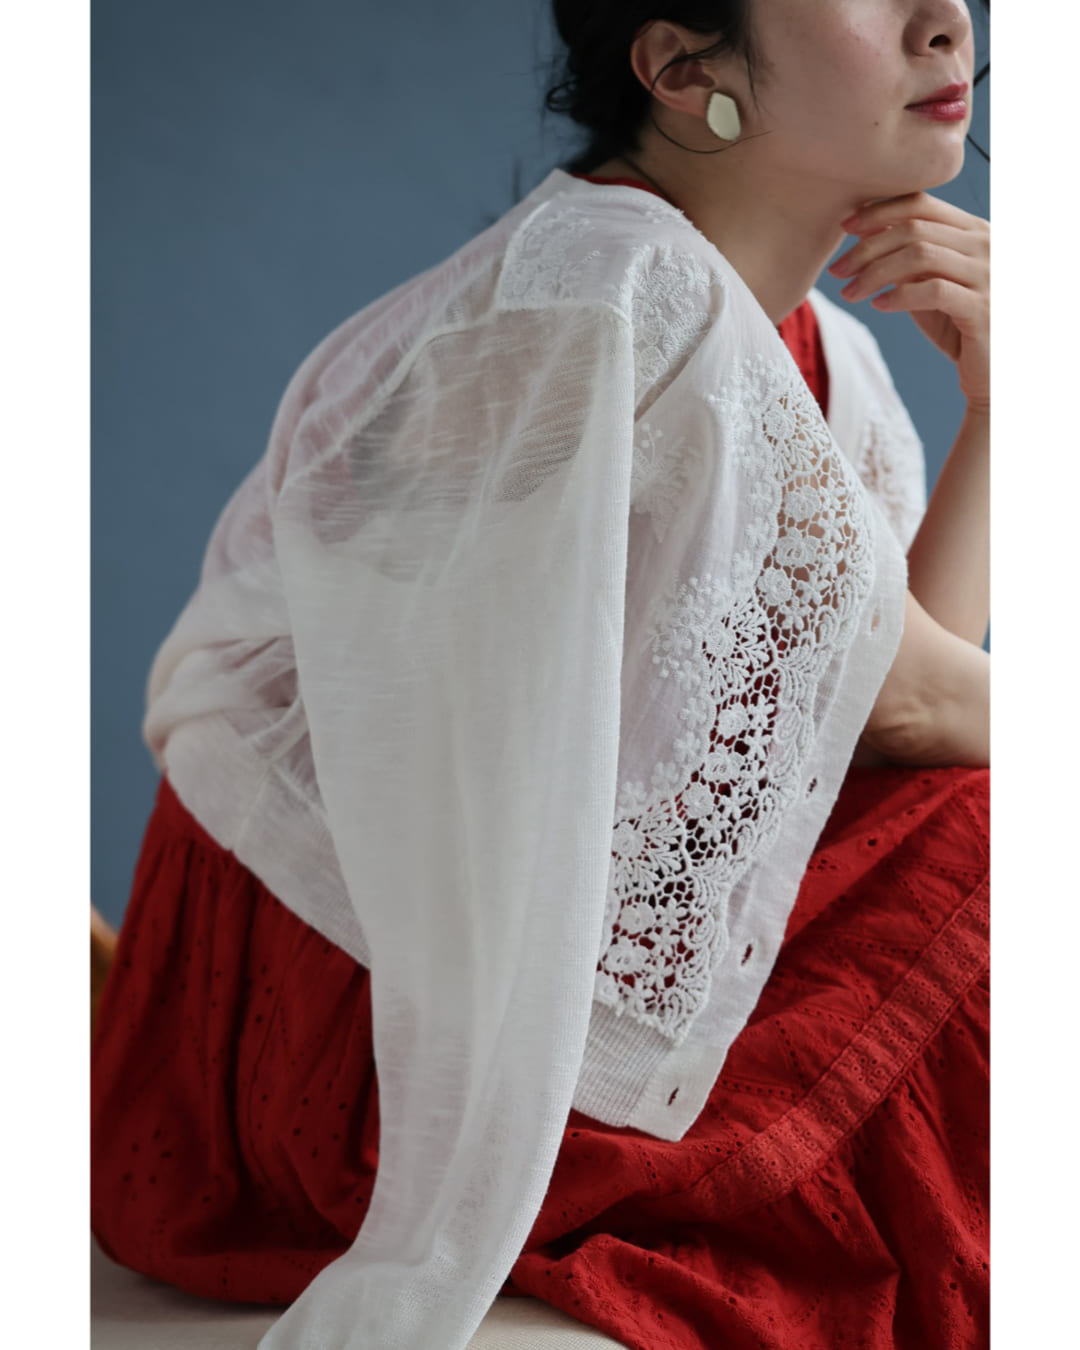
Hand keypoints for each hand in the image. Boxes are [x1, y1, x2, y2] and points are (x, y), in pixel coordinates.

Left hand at [827, 191, 989, 410]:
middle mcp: (986, 244)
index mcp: (974, 231)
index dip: (879, 211)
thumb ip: (908, 260)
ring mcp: (989, 274)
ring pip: (920, 256)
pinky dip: (899, 296)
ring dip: (875, 273)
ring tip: (850, 292)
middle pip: (914, 229)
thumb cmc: (960, 327)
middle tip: (838, 270)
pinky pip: (933, 291)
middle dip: (867, 248)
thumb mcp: (931, 286)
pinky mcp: (983, 308)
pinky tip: (877, 306)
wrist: (996, 372)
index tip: (845, 227)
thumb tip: (866, 232)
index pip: (922, 204)